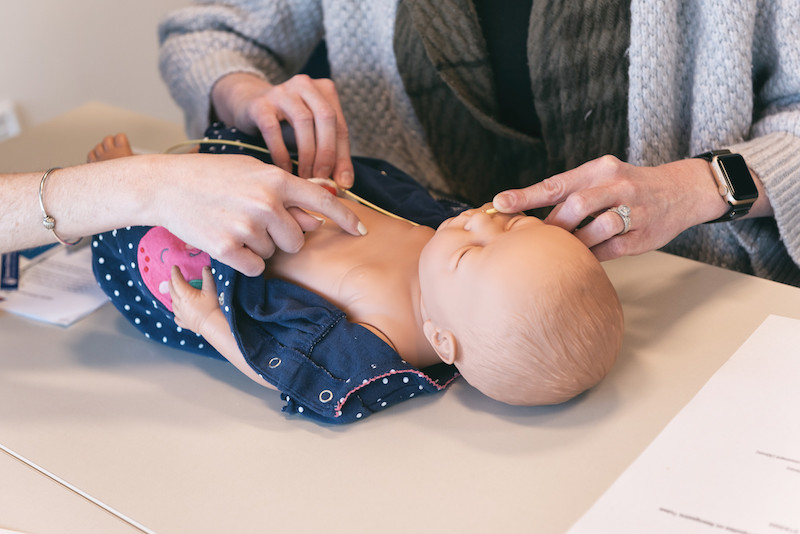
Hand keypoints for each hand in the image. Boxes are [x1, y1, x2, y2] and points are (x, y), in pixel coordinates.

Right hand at [150, 152, 365, 275]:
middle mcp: (265, 203)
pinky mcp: (227, 248)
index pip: (321, 202)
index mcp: (275, 181)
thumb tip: (319, 215)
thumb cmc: (213, 176)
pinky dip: (246, 261)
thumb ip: (288, 192)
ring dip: (259, 246)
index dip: (345, 219)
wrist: (167, 185)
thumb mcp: (254, 171)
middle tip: (255, 222)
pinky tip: (228, 241)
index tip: (362, 231)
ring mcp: (246, 227)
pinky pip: (256, 267)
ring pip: (273, 253)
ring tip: (234, 224)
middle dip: (282, 238)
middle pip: (297, 240)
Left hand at [169, 265, 218, 333]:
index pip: (177, 281)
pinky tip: (178, 312)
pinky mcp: (185, 323)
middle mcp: (180, 304)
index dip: (175, 273)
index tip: (174, 267)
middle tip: (174, 278)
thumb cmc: (213, 307)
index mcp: (185, 295)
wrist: (213, 325)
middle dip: (172, 283)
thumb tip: (205, 268)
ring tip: (176, 293)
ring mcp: (181, 314)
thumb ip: (207, 277)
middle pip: (172, 291)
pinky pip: (177, 318)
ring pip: (173, 304)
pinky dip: (176, 313)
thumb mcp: (211, 290)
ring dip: (174, 296)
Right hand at [212, 72, 353, 188]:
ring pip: (303, 121)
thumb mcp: (312, 134)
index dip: (343, 157)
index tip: (342, 183)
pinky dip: (281, 152)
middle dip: (327, 153)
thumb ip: (330, 154)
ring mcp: (282, 91)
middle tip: (322, 178)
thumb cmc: (287, 123)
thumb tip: (344, 183)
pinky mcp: (260, 104)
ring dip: (307, 154)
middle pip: (326, 118)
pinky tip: (285, 169)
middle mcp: (305, 85)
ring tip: (305, 175)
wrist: (248, 104)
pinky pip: (273, 129)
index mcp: (325, 90)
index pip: (340, 126)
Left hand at [492, 155, 730, 260]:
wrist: (682, 190)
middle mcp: (617, 185)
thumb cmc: (628, 186)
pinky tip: (583, 256)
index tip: (499, 202)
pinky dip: (591, 255)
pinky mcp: (642, 235)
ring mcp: (633, 210)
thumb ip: (570, 191)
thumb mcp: (602, 176)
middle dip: (553, 225)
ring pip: (595, 229)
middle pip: (576, 206)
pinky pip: (609, 249)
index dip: (526, 195)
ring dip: (574, 242)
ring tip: (564, 247)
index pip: (556, 183)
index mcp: (600, 169)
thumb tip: (526, 212)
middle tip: (539, 238)